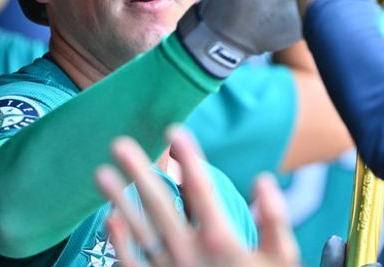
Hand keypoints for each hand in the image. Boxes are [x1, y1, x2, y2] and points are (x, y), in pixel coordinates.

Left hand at [94, 128, 299, 266]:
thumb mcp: (283, 260)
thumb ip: (275, 219)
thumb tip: (263, 181)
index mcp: (221, 240)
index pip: (201, 189)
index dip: (188, 157)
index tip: (174, 130)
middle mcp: (190, 253)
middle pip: (159, 205)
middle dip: (139, 172)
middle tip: (119, 144)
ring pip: (139, 230)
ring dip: (119, 200)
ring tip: (101, 173)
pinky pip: (132, 264)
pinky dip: (119, 242)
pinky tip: (109, 218)